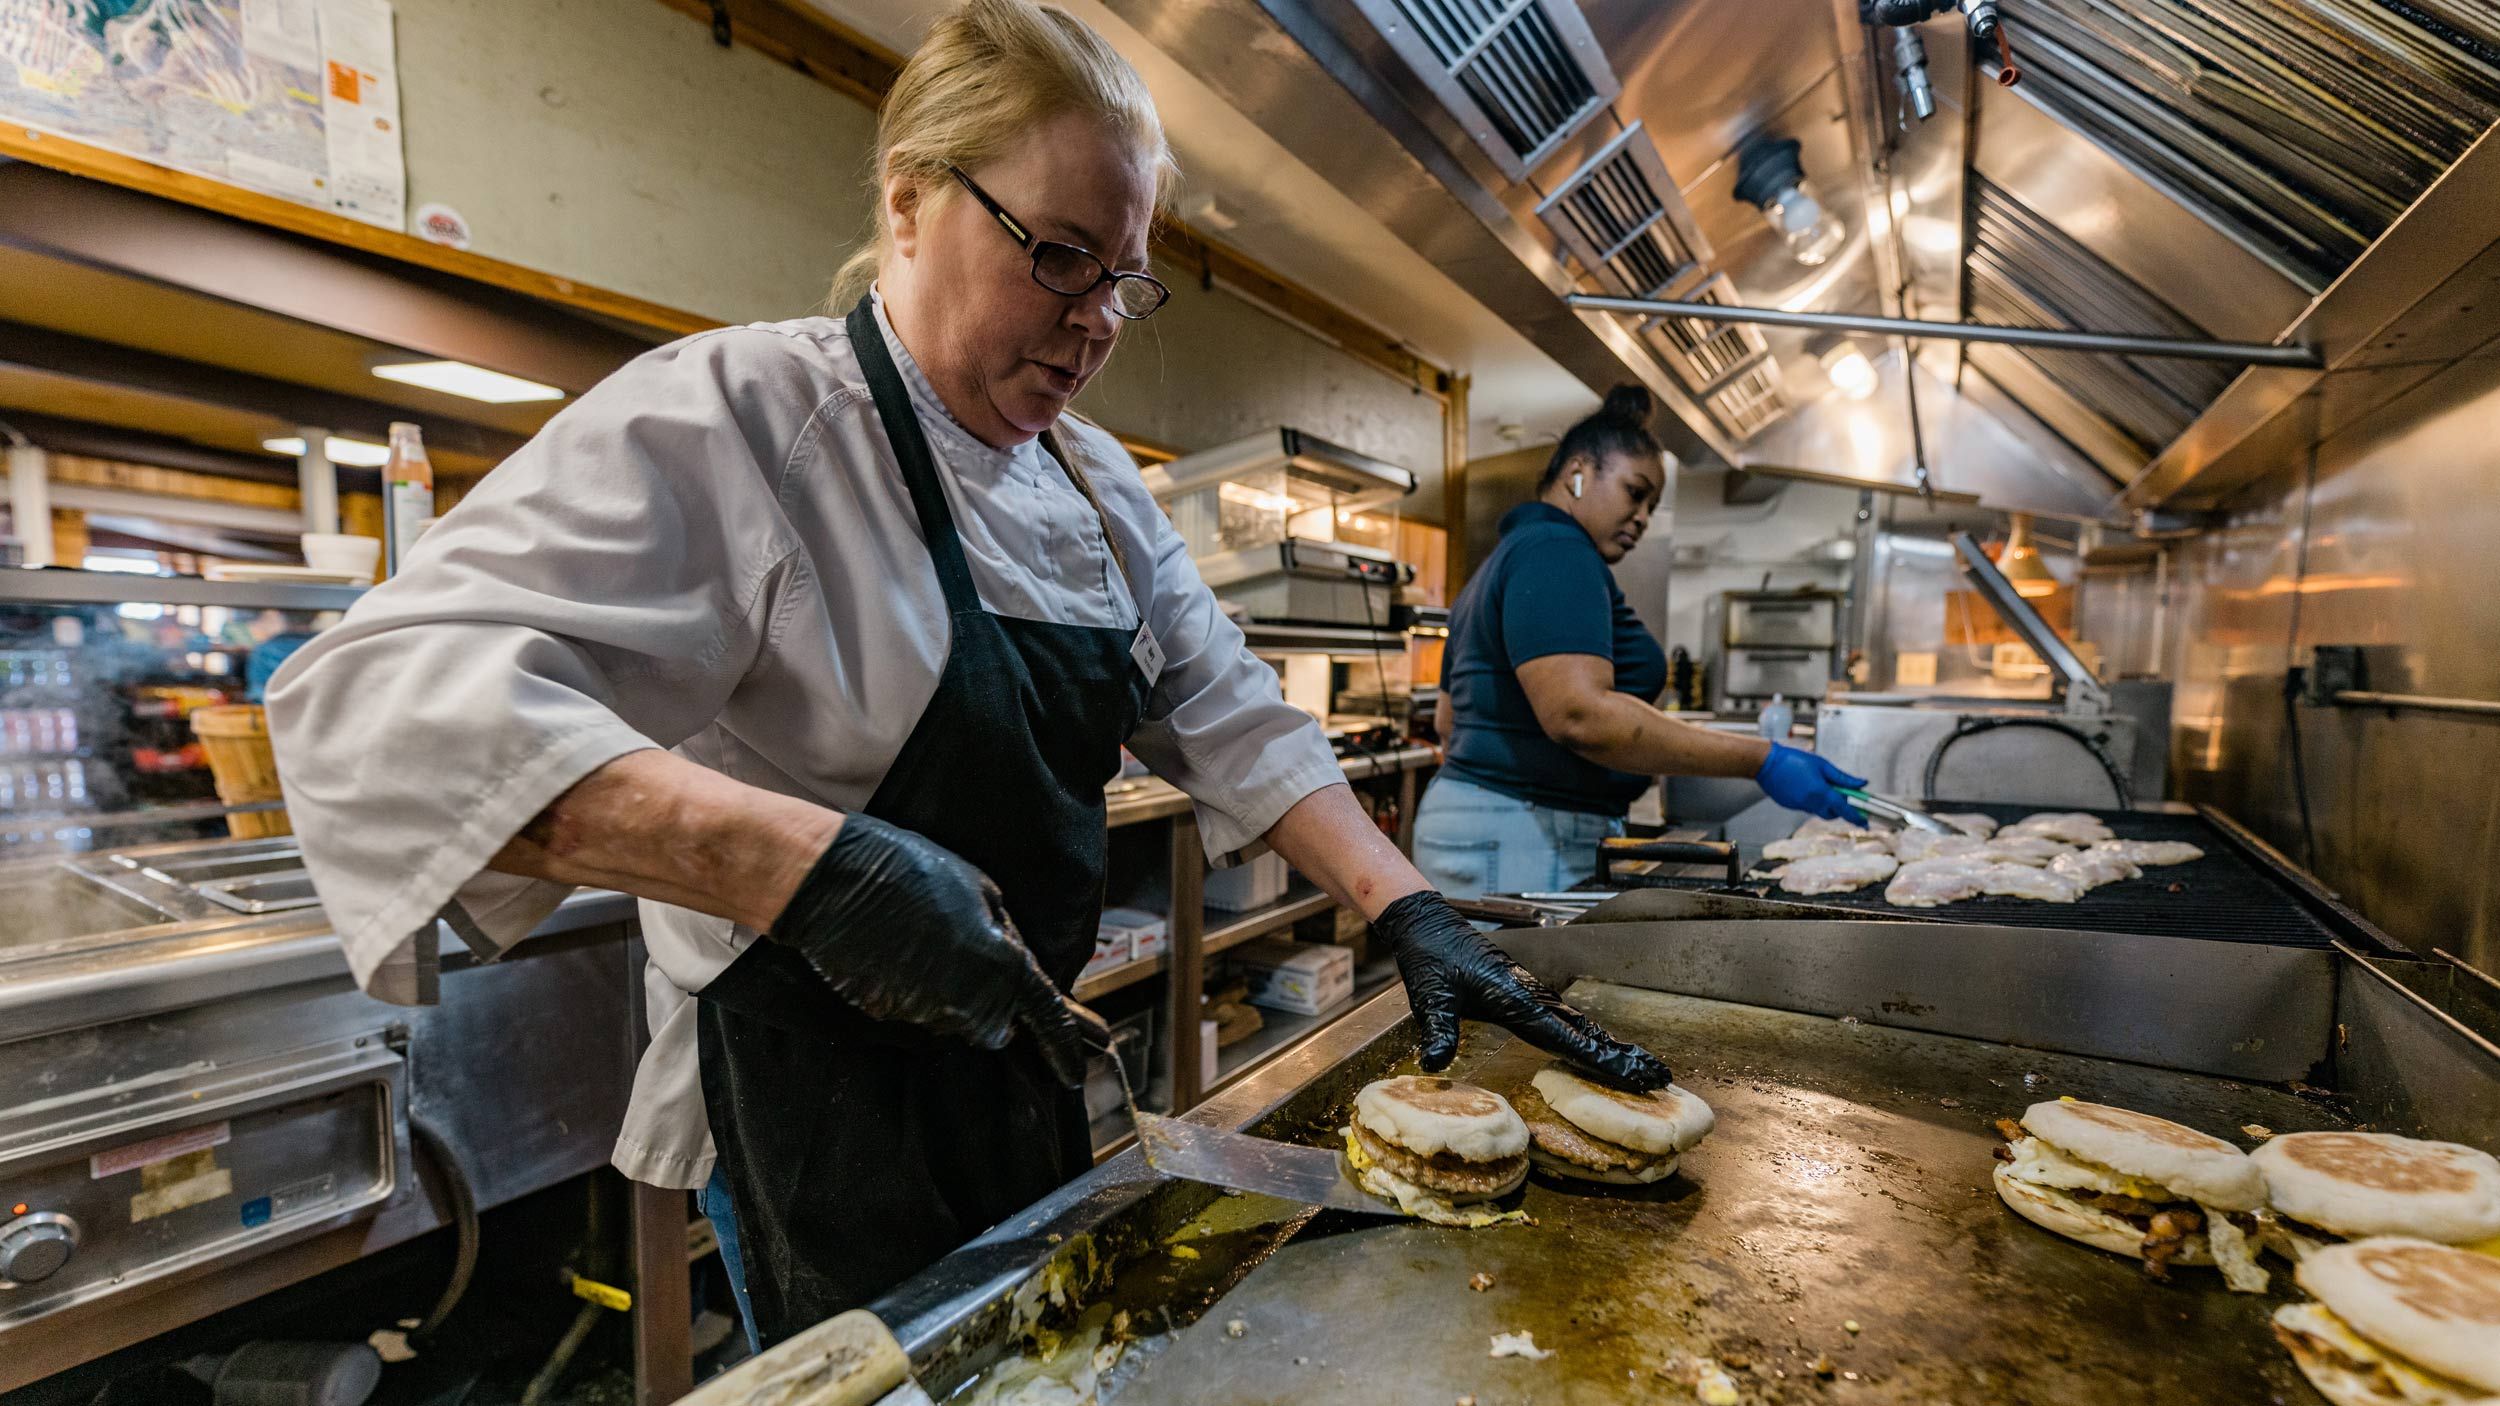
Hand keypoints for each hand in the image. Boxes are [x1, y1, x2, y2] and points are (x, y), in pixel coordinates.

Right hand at [767, 814, 1097, 1086]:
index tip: (1075, 1071)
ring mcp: (924, 1015)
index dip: (1064, 1048)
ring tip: (929, 941)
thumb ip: (1007, 935)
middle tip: (975, 956)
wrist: (835, 882)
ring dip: (955, 992)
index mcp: (1003, 968)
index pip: (1047, 1019)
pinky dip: (917, 989)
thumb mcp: (981, 888)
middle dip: (997, 1003)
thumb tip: (1016, 960)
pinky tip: (899, 951)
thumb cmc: (911, 871)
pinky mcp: (888, 1015)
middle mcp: (968, 1003)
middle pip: (998, 1026)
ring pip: (956, 1018)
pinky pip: (918, 1010)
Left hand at [1371, 891, 1670, 1090]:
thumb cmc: (1430, 960)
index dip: (1603, 1059)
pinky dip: (1590, 1036)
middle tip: (1659, 1077)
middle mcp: (1533, 998)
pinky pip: (1567, 1019)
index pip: (1569, 1037)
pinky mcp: (1525, 993)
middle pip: (1587, 1032)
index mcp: (1517, 1001)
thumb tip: (1434, 1062)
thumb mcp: (1430, 996)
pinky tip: (1598, 1046)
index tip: (1635, 1073)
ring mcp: (1532, 994)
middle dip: (1623, 1056)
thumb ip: (1438, 1030)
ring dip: (1612, 1047)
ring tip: (1643, 1067)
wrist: (1429, 925)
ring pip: (1581, 1024)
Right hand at [1755, 743, 1865, 822]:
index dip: (1857, 817)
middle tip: (1842, 796)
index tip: (1865, 822)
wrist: (1767, 764)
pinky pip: (1807, 807)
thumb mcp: (1822, 765)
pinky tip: (1805, 786)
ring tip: (1819, 785)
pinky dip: (1812, 800)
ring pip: (1819, 810)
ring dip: (1825, 803)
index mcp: (1821, 792)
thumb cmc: (1793, 760)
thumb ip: (1843, 777)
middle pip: (1832, 814)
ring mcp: (1800, 806)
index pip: (1844, 809)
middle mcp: (1811, 803)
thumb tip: (1861, 783)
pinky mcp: (1791, 806)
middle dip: (1839, 809)